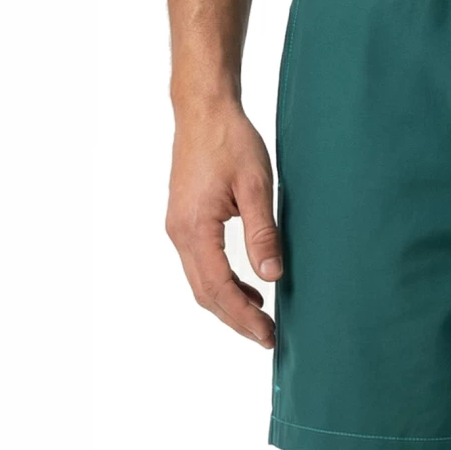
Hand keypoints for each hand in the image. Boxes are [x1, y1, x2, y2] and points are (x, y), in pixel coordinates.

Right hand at [165, 103, 280, 346]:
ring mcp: (179, 228)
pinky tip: (249, 289)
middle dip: (236, 320)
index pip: (219, 287)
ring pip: (201, 283)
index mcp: (195, 227)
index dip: (244, 316)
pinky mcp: (184, 222)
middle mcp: (180, 233)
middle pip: (206, 293)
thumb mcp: (257, 186)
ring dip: (229, 306)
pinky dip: (223, 285)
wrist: (203, 111)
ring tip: (261, 321)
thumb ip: (263, 233)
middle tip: (268, 339)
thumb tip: (272, 275)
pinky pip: (200, 266)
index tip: (268, 335)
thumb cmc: (230, 141)